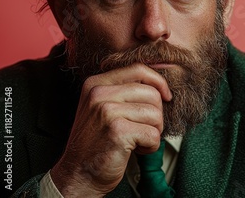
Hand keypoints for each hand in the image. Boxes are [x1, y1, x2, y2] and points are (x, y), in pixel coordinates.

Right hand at [50, 63, 171, 196]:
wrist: (78, 174)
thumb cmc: (96, 142)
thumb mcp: (103, 107)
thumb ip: (125, 90)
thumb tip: (160, 83)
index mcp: (96, 83)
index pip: (139, 69)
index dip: (159, 82)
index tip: (166, 97)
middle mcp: (99, 94)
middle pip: (152, 93)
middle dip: (156, 115)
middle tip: (142, 129)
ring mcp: (107, 111)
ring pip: (155, 114)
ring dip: (153, 131)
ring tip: (137, 140)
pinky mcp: (117, 131)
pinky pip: (153, 134)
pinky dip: (150, 146)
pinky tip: (136, 150)